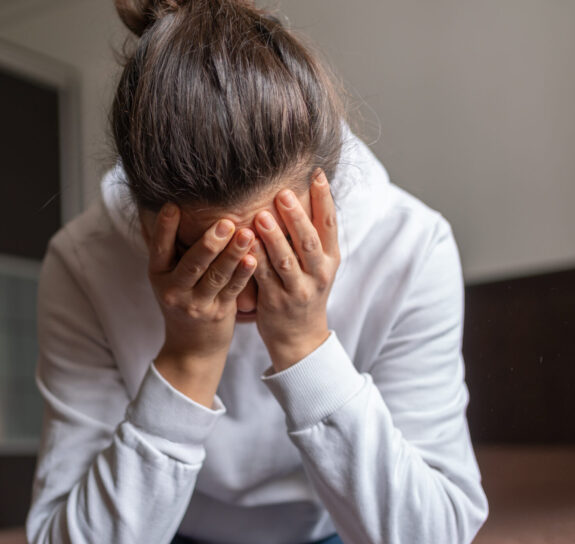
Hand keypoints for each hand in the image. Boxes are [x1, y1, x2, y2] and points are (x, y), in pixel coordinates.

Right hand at [142, 203, 256, 405]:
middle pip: (193, 263)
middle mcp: (173, 290)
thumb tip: (168, 205)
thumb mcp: (168, 276)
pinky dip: (243, 274)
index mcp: (158, 275)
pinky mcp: (218, 314)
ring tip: (247, 234)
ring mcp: (196, 304)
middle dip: (210, 242)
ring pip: (216, 276)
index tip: (173, 205)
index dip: (165, 228)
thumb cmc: (181, 299)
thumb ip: (171, 247)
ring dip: (233, 254)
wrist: (190, 347)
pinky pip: (232, 290)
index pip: (159, 248)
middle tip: (226, 222)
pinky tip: (254, 259)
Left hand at [252, 171, 339, 370]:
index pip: (329, 223)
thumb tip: (306, 191)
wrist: (301, 337)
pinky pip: (263, 277)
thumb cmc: (306, 291)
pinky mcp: (276, 302)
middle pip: (308, 241)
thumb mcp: (318, 265)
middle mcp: (318, 273)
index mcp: (330, 258)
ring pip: (285, 260)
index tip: (317, 174)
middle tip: (283, 193)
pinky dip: (254, 260)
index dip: (324, 198)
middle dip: (296, 216)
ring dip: (273, 237)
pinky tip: (244, 243)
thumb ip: (312, 235)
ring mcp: (298, 289)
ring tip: (260, 216)